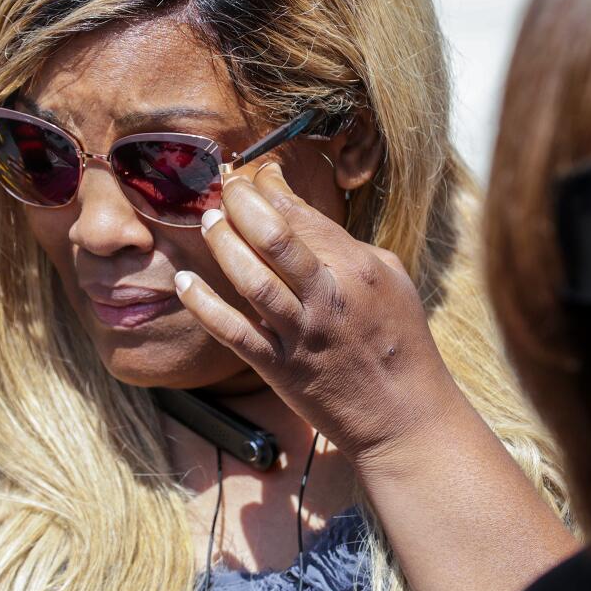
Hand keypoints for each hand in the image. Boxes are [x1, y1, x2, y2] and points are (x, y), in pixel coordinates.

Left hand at [174, 162, 459, 459]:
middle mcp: (329, 297)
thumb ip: (350, 248)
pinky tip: (185, 283)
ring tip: (208, 221)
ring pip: (252, 279)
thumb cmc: (402, 342)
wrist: (404, 416)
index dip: (271, 187)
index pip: (305, 214)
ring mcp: (303, 334)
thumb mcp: (391, 280)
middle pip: (275, 237)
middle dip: (241, 203)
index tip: (257, 175)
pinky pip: (235, 333)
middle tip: (225, 187)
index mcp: (359, 268)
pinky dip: (205, 306)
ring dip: (223, 244)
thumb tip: (306, 220)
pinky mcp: (282, 368)